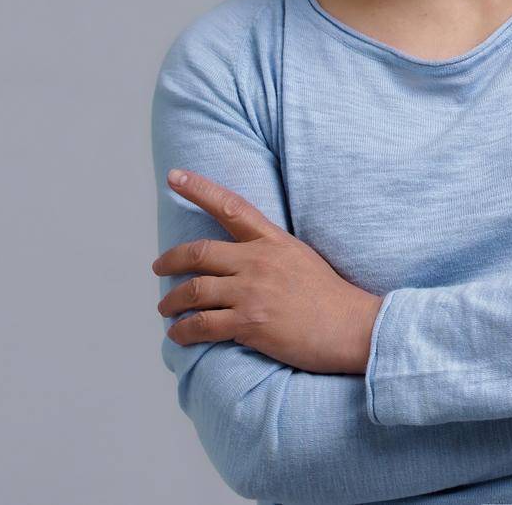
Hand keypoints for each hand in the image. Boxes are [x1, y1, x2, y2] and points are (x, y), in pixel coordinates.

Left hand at [151, 168, 383, 374]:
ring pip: (193, 291)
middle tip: (159, 268)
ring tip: (166, 308)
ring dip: (170, 302)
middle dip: (169, 261)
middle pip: (198, 253)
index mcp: (274, 241)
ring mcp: (253, 292)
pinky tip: (178, 335)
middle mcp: (259, 261)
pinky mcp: (249, 322)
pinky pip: (200, 325)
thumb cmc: (329, 297)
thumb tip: (240, 258)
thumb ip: (269, 252)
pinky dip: (182, 331)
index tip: (175, 176)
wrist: (352, 327)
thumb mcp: (301, 258)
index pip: (231, 207)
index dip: (200, 189)